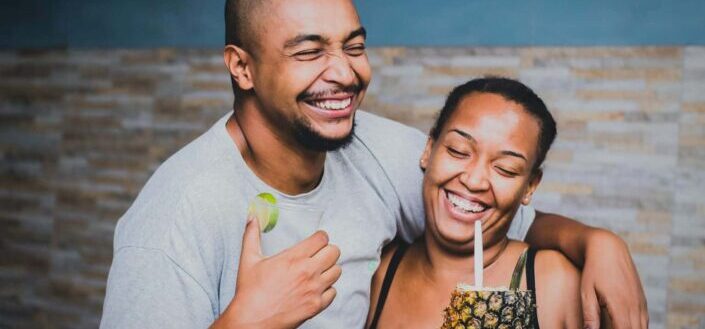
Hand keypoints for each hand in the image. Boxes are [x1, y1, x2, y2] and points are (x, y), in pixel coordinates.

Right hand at [213, 217, 341, 328]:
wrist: (252, 320)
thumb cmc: (250, 290)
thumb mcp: (249, 260)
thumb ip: (251, 236)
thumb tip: (252, 218)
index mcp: (294, 258)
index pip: (322, 238)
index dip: (320, 237)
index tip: (315, 241)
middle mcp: (308, 272)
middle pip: (334, 252)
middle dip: (327, 251)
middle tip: (318, 255)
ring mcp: (314, 290)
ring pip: (337, 271)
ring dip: (329, 269)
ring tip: (318, 272)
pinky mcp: (316, 306)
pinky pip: (333, 292)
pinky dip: (327, 289)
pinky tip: (316, 289)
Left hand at [581, 229, 647, 328]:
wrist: (607, 248)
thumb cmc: (593, 270)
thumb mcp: (586, 292)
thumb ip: (590, 315)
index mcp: (621, 305)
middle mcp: (635, 306)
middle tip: (608, 328)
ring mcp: (640, 302)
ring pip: (642, 328)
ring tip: (614, 325)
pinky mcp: (641, 299)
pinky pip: (644, 320)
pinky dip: (636, 327)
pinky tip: (624, 326)